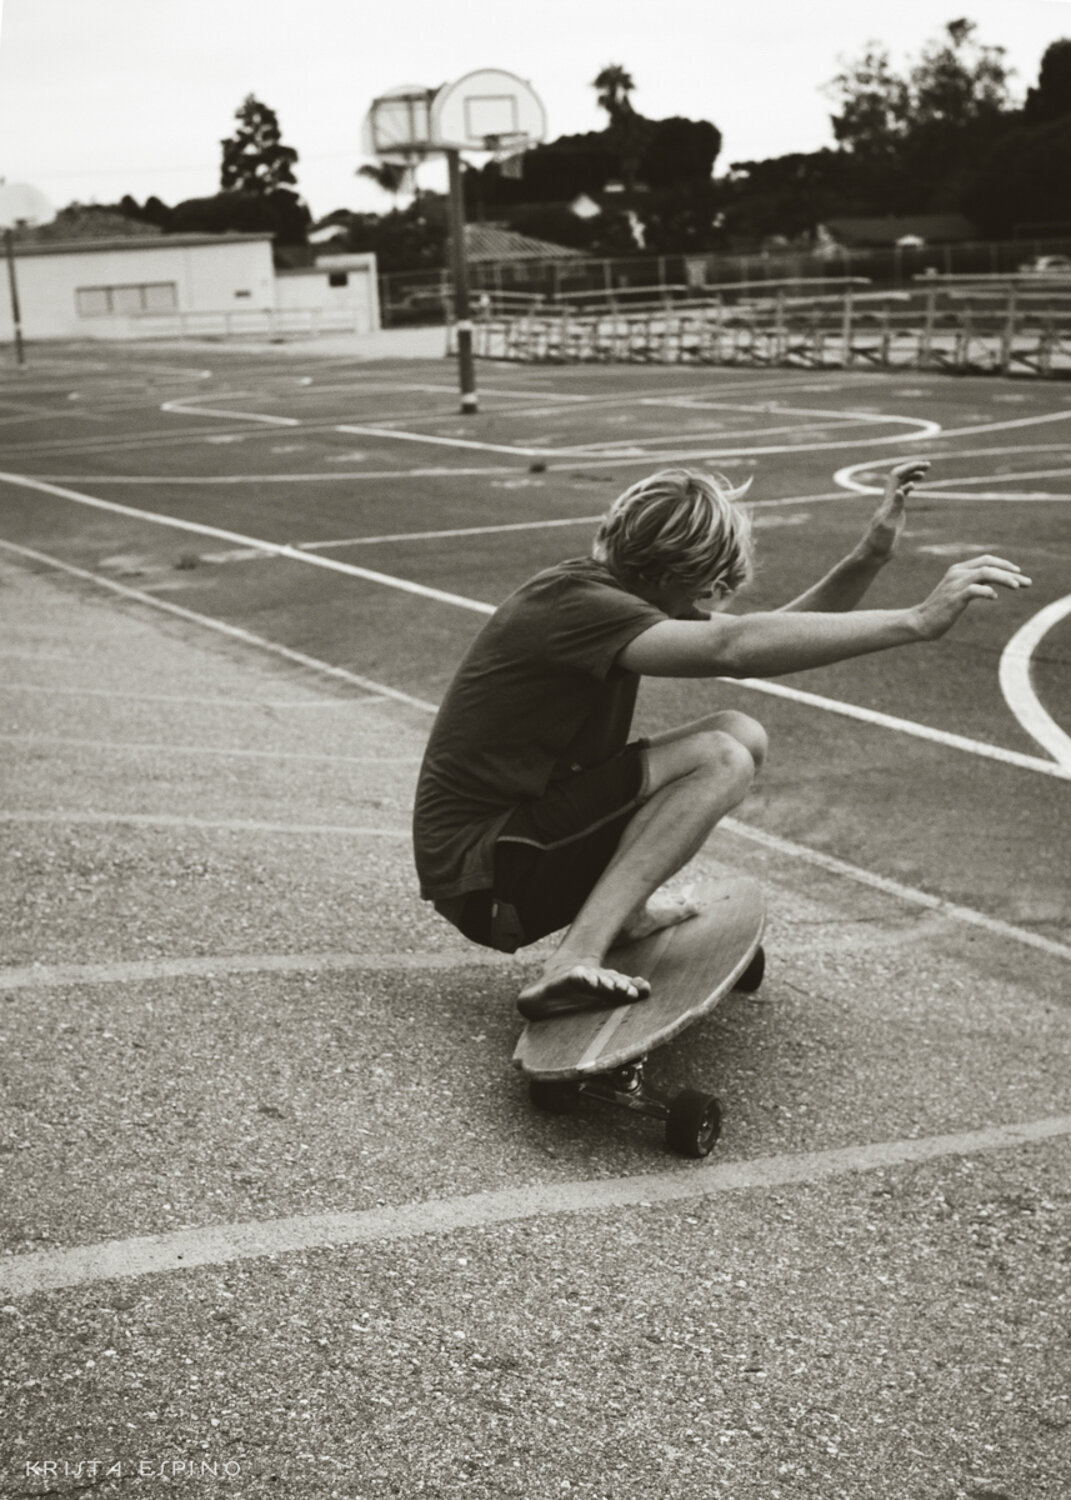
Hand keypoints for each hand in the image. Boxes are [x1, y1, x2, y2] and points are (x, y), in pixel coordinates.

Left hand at [861, 459, 931, 561]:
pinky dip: (908, 488)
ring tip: (924, 473)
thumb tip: (901, 490)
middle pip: (898, 477)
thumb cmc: (880, 542)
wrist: (874, 554)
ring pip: (900, 485)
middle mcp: (888, 501)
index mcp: (888, 501)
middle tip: (928, 465)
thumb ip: (895, 507)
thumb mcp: (889, 524)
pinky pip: (900, 496)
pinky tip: (914, 487)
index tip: (924, 466)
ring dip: (911, 475)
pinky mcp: (894, 514)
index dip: (909, 468)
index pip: (896, 476)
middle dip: (912, 468)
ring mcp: (891, 507)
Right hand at [911, 555, 1031, 639]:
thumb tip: (993, 589)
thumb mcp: (958, 594)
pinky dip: (988, 592)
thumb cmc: (941, 610)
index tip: (1018, 573)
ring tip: (1018, 586)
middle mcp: (957, 573)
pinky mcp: (955, 597)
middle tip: (1026, 582)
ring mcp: (955, 584)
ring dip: (1005, 579)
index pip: (986, 560)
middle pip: (989, 565)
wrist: (920, 622)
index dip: (1004, 564)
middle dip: (1010, 572)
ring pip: (986, 573)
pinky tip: (994, 597)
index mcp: (958, 570)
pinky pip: (976, 590)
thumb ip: (973, 586)